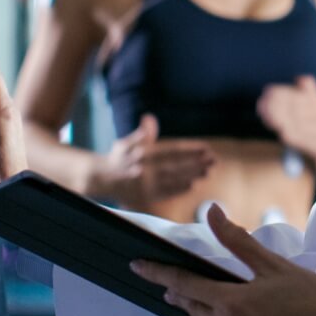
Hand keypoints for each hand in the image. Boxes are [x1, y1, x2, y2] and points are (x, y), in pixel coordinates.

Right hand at [98, 114, 214, 202]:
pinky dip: (179, 189)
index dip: (190, 149)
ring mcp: (145, 184)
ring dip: (192, 176)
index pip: (171, 150)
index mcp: (142, 153)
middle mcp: (144, 169)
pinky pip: (165, 193)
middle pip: (176, 165)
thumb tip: (149, 119)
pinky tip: (192, 185)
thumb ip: (140, 134)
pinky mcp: (144, 196)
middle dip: (197, 163)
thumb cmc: (117, 158)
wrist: (101, 179)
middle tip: (214, 161)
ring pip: (173, 179)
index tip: (206, 148)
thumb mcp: (125, 143)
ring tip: (208, 172)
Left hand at [131, 204, 315, 315]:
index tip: (139, 266)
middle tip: (172, 283)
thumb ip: (238, 241)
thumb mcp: (276, 265)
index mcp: (233, 304)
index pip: (185, 284)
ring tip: (205, 298)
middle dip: (182, 294)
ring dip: (204, 311)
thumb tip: (212, 213)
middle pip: (195, 308)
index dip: (159, 274)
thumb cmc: (315, 299)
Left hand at [258, 76, 315, 178]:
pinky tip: (280, 130)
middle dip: (276, 105)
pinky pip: (302, 140)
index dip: (281, 92)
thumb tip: (299, 78)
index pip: (297, 95)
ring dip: (278, 119)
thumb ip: (309, 89)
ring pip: (296, 124)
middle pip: (295, 108)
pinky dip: (290, 135)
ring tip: (263, 115)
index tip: (267, 91)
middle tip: (260, 104)